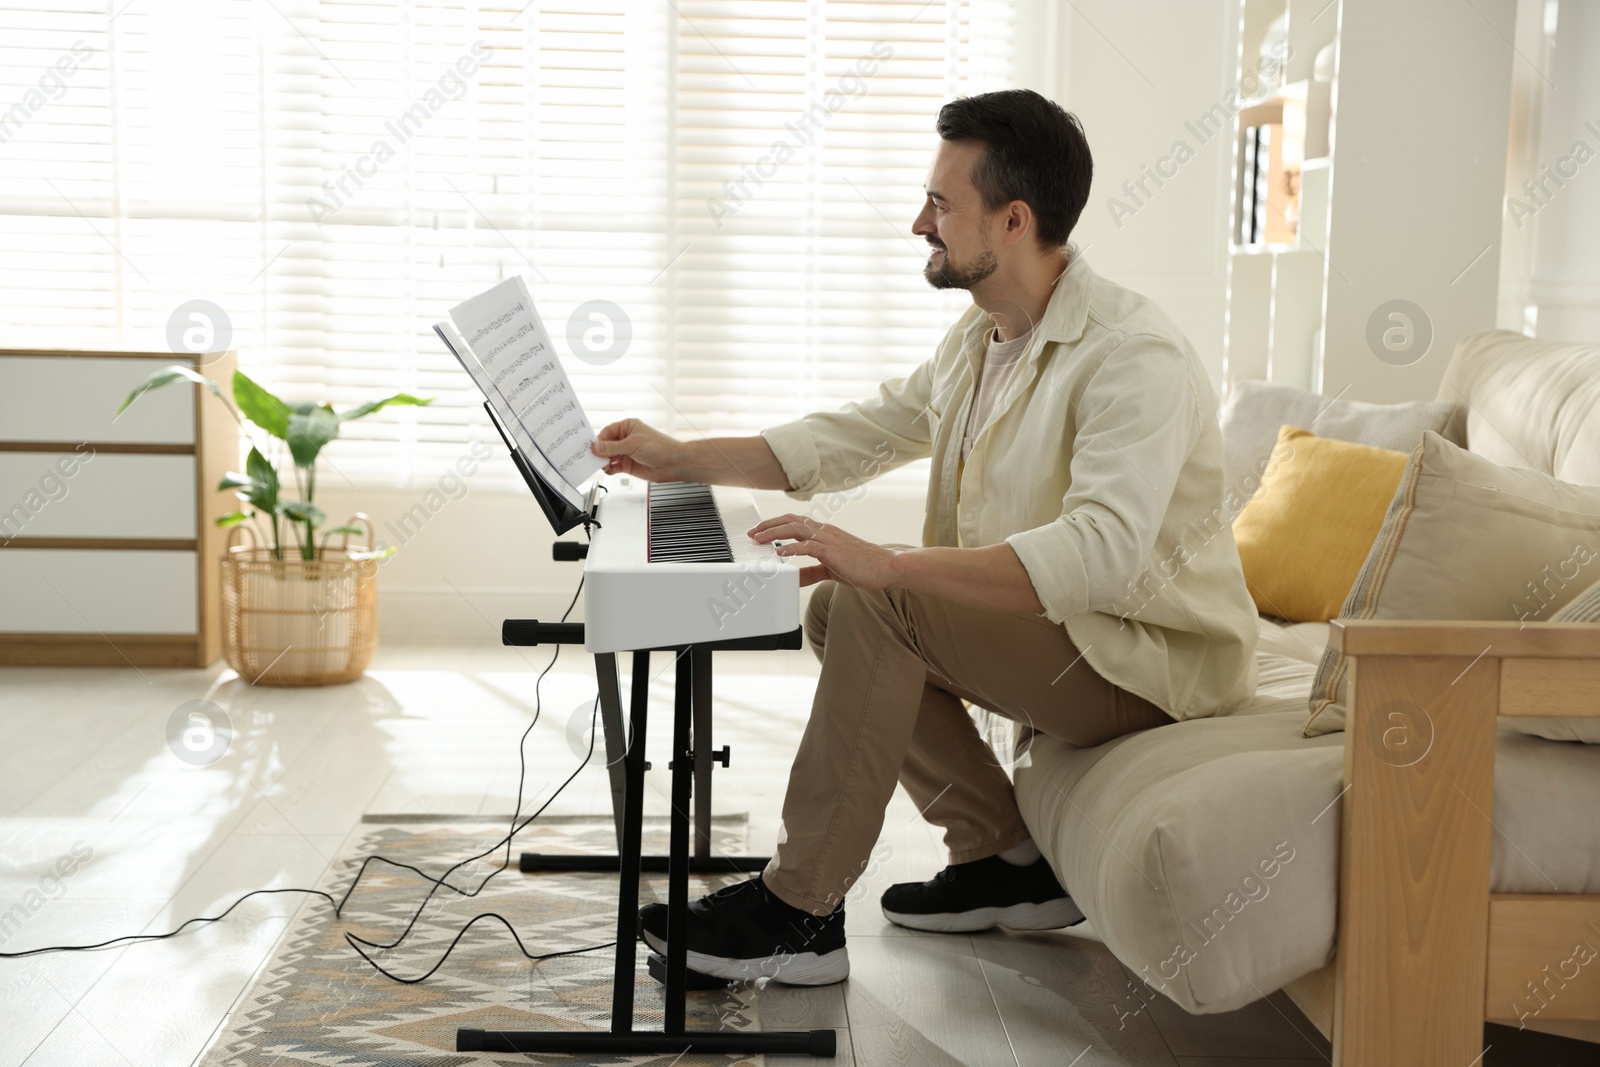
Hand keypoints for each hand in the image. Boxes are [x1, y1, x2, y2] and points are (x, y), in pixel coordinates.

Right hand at [592, 419, 686, 480]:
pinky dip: (609, 469)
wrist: (673, 463)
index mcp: (627, 427)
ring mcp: (626, 452)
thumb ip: (613, 447)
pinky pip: (613, 467)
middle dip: (599, 452)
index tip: (592, 448)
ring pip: (608, 457)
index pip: (607, 432)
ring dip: (603, 462)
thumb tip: (596, 447)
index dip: (599, 440)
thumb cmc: (659, 447)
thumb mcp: (633, 444)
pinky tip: (609, 470)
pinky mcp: (627, 465)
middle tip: (593, 458)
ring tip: (602, 465)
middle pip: (605, 445)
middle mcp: (625, 439)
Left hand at [749, 513, 900, 588]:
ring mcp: (829, 539)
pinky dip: (792, 548)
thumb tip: (794, 578)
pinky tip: (780, 553)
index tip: (759, 531)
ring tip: (759, 540)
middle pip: (791, 521)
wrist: (886, 567)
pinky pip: (808, 546)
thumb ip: (811, 572)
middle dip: (768, 526)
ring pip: (796, 529)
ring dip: (775, 533)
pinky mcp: (833, 551)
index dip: (775, 524)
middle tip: (752, 533)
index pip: (795, 521)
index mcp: (824, 533)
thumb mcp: (830, 570)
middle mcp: (825, 531)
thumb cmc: (863, 566)